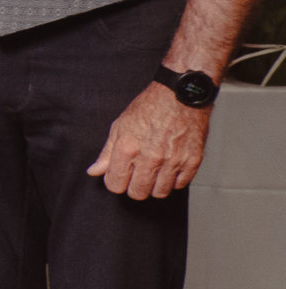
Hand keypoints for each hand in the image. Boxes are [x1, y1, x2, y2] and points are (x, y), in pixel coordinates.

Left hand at [88, 82, 212, 198]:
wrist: (181, 95)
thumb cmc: (150, 107)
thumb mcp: (120, 126)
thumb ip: (107, 153)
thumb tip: (94, 171)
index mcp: (128, 148)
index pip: (115, 185)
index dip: (115, 182)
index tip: (120, 176)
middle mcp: (150, 157)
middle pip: (137, 193)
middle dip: (134, 187)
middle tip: (137, 176)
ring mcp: (173, 161)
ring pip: (160, 193)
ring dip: (155, 186)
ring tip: (155, 172)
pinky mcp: (192, 161)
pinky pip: (180, 185)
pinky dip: (175, 180)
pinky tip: (170, 167)